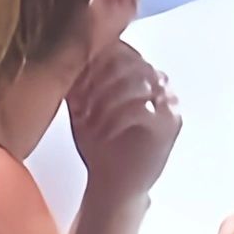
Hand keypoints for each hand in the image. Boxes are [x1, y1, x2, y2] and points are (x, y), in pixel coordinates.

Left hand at [68, 41, 181, 203]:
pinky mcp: (170, 124)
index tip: (72, 81)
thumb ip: (77, 77)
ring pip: (136, 82)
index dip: (92, 61)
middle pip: (128, 62)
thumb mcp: (81, 103)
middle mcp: (157, 80)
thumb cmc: (98, 143)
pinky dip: (116, 119)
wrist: (113, 185)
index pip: (118, 47)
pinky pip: (142, 109)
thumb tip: (63, 51)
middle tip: (79, 101)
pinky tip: (102, 132)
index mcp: (138, 69)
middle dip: (98, 81)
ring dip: (105, 100)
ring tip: (88, 119)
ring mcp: (167, 100)